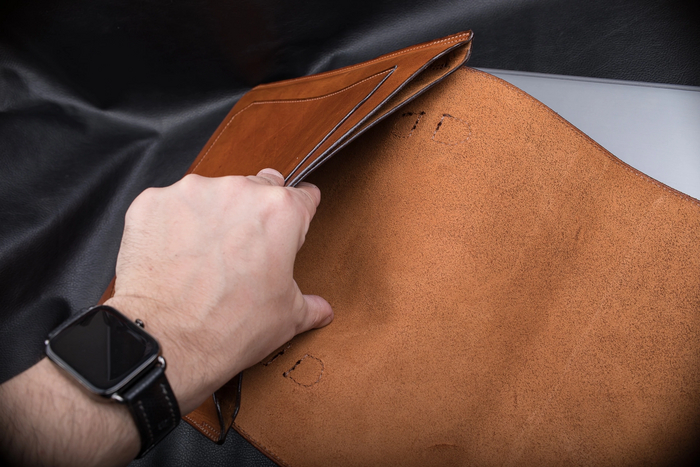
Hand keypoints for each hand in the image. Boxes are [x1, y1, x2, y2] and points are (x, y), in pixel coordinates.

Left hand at [106, 169, 333, 413]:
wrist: (165, 341)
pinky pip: (170, 206)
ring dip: (212, 216)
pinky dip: (173, 224)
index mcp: (281, 212)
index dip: (301, 211)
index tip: (295, 219)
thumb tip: (322, 309)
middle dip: (254, 213)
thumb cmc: (229, 329)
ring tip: (204, 256)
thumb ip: (309, 304)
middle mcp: (239, 191)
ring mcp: (193, 192)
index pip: (303, 196)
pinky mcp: (154, 202)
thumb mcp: (286, 319)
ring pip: (212, 194)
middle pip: (257, 188)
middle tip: (244, 248)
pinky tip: (174, 254)